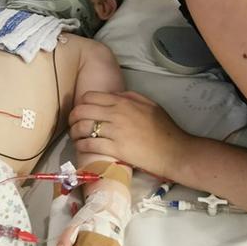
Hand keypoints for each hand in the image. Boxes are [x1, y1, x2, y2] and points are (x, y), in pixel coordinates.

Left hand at [68, 90, 190, 179]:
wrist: (173, 151)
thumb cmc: (164, 128)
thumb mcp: (149, 104)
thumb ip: (130, 97)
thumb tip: (114, 94)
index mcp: (123, 102)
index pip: (90, 96)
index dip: (81, 103)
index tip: (81, 110)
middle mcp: (116, 114)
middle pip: (82, 110)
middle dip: (73, 117)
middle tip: (73, 123)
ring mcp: (114, 132)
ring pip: (82, 128)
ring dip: (74, 132)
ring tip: (75, 136)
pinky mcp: (115, 149)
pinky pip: (89, 145)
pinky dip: (81, 146)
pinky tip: (80, 147)